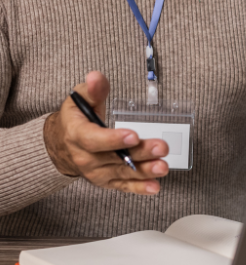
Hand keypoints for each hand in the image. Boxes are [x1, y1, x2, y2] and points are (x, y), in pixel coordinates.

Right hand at [44, 71, 169, 194]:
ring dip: (144, 171)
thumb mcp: (79, 100)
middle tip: (160, 147)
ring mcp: (97, 172)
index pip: (94, 140)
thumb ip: (92, 90)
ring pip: (123, 173)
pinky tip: (155, 186)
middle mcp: (86, 158)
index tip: (133, 135)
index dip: (113, 139)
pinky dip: (140, 188)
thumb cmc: (75, 119)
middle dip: (140, 153)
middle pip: (115, 158)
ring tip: (162, 166)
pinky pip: (124, 186)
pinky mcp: (107, 181)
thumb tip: (96, 77)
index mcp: (77, 135)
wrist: (62, 144)